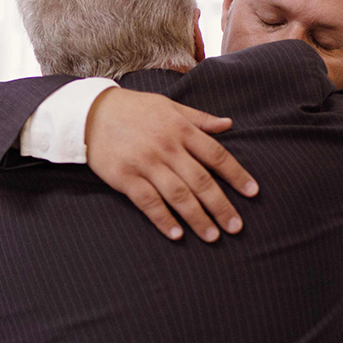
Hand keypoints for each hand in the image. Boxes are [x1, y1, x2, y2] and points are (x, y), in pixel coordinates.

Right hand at [85, 87, 258, 241]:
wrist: (90, 114)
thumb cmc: (134, 109)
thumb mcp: (168, 105)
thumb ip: (199, 118)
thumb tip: (228, 124)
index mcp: (180, 129)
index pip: (216, 155)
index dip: (236, 175)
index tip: (252, 193)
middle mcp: (167, 147)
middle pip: (201, 181)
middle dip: (221, 206)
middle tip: (236, 227)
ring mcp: (145, 163)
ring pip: (178, 195)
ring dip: (197, 218)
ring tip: (213, 236)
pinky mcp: (125, 177)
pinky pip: (148, 202)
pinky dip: (163, 219)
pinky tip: (177, 234)